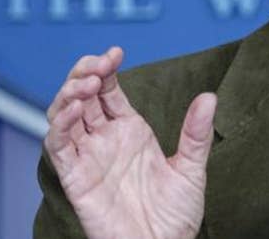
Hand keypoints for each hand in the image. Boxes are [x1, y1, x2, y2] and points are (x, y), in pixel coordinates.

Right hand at [44, 47, 216, 238]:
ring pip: (64, 115)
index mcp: (129, 130)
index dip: (105, 67)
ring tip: (87, 82)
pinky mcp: (75, 178)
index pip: (108, 89)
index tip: (115, 52)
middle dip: (84, 72)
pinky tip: (72, 109)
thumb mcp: (192, 169)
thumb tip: (209, 97)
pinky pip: (58, 147)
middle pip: (81, 95)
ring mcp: (88, 157)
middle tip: (98, 63)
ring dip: (68, 93)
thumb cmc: (175, 216)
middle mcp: (105, 140)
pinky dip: (59, 124)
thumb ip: (196, 134)